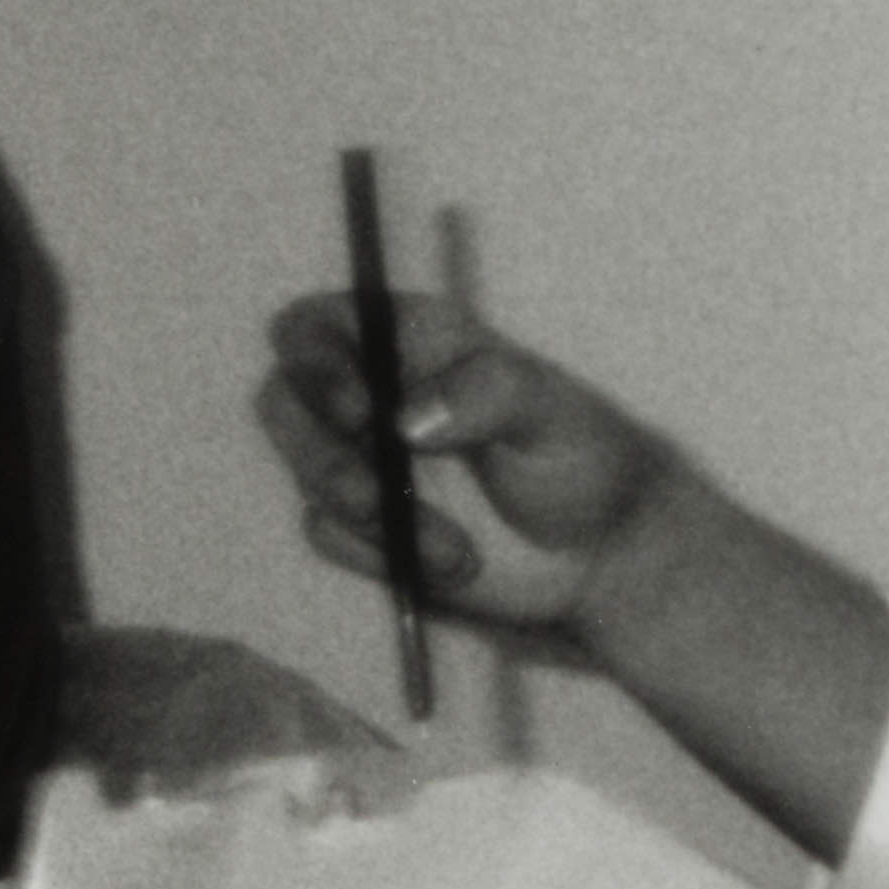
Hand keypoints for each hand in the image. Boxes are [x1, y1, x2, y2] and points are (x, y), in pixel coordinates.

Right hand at [251, 293, 686, 647]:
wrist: (602, 553)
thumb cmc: (584, 457)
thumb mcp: (552, 412)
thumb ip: (489, 393)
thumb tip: (406, 419)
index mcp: (409, 340)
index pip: (316, 326)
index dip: (313, 359)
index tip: (359, 409)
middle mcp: (371, 392)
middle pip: (285, 400)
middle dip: (321, 452)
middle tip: (376, 495)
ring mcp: (361, 458)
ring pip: (306, 472)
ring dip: (367, 513)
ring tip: (455, 548)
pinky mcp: (361, 523)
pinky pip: (330, 533)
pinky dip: (381, 553)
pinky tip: (453, 562)